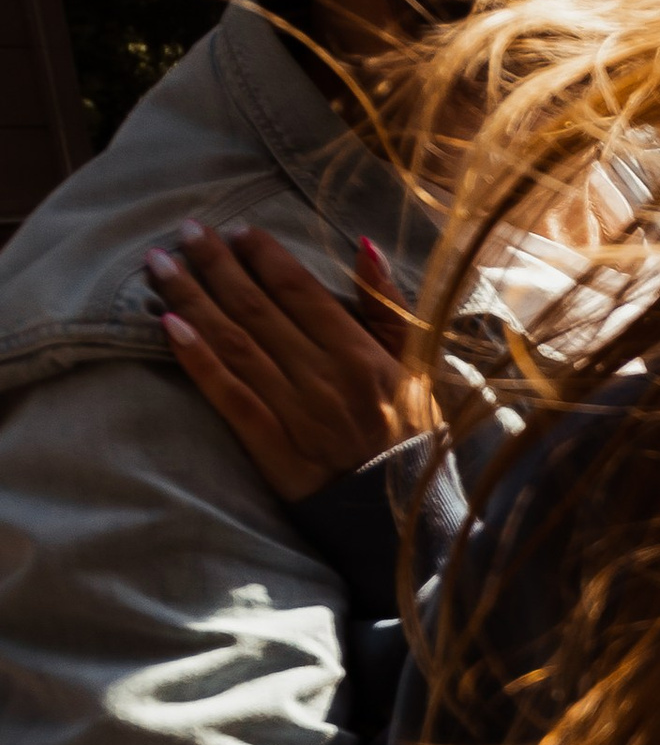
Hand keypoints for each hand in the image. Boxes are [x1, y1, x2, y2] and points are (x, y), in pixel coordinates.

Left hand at [148, 220, 423, 502]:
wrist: (404, 514)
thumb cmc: (409, 433)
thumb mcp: (414, 363)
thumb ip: (385, 304)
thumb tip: (362, 243)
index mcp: (361, 353)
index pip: (300, 290)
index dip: (263, 256)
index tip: (236, 230)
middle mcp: (325, 378)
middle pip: (257, 309)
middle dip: (215, 265)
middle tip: (185, 230)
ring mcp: (296, 414)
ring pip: (234, 345)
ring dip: (191, 300)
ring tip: (159, 266)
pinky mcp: (273, 450)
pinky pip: (229, 397)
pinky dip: (198, 360)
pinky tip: (168, 327)